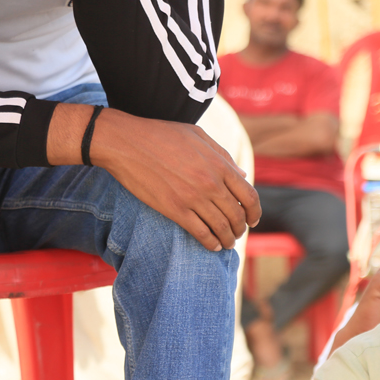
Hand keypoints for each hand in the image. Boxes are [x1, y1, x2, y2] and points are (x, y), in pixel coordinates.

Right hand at [83, 107, 260, 250]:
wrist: (124, 142)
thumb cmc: (160, 134)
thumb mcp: (197, 136)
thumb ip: (223, 155)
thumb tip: (242, 175)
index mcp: (219, 165)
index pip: (249, 196)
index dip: (255, 212)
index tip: (252, 220)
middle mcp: (210, 183)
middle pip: (237, 215)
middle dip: (240, 228)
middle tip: (237, 233)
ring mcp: (193, 198)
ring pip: (221, 227)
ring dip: (228, 239)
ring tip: (227, 243)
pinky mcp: (174, 209)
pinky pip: (201, 233)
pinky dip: (210, 243)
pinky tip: (212, 245)